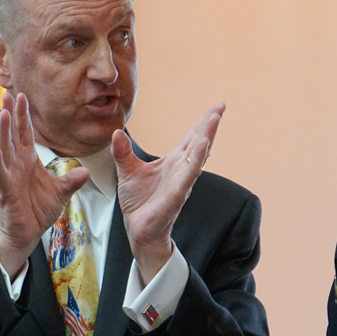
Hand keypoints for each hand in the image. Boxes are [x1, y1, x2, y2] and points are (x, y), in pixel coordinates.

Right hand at [0, 92, 89, 277]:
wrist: (26, 234)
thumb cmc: (38, 211)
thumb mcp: (61, 194)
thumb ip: (72, 181)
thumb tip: (87, 171)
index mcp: (29, 161)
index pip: (26, 134)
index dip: (24, 115)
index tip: (22, 96)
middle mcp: (17, 165)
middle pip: (13, 135)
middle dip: (12, 115)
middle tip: (9, 93)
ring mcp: (9, 177)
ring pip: (5, 149)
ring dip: (4, 132)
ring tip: (3, 114)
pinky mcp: (6, 192)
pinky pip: (0, 175)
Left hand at [112, 103, 223, 282]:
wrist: (137, 229)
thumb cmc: (138, 201)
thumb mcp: (126, 171)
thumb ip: (122, 152)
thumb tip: (116, 132)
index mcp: (173, 161)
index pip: (191, 137)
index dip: (203, 122)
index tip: (217, 107)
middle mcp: (181, 169)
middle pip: (199, 142)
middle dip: (210, 125)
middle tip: (220, 107)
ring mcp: (181, 182)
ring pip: (197, 156)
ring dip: (206, 137)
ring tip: (214, 120)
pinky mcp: (177, 195)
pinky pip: (188, 176)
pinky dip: (196, 160)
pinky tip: (203, 146)